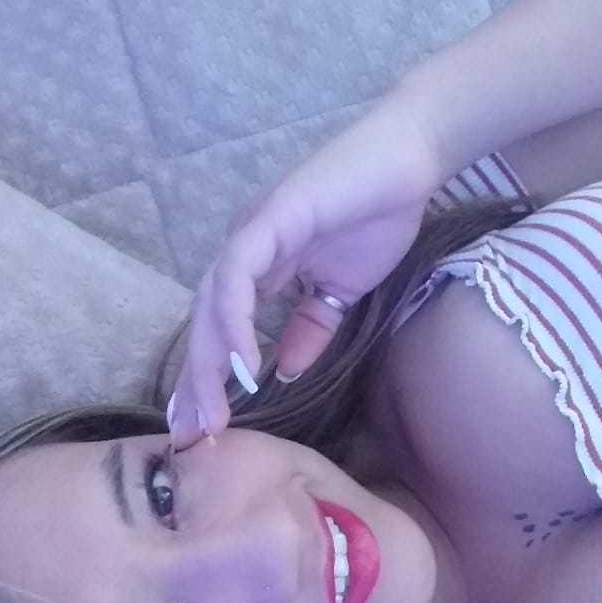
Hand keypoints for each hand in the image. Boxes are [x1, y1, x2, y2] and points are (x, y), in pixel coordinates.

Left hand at [167, 96, 443, 448]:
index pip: (219, 330)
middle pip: (203, 323)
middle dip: (196, 383)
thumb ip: (311, 328)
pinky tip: (241, 363)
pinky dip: (233, 320)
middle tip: (193, 436)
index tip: (204, 429)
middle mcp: (244, 253)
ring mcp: (252, 234)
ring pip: (211, 304)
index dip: (208, 379)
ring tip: (211, 410)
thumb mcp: (341, 291)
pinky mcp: (269, 219)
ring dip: (208, 361)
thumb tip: (283, 371)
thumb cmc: (376, 218)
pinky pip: (238, 276)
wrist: (408, 166)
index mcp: (257, 269)